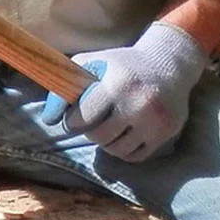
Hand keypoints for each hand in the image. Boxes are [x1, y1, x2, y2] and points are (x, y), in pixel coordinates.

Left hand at [40, 21, 208, 161]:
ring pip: (116, 150)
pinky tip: (126, 133)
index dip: (72, 120)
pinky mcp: (167, 132)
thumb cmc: (124, 64)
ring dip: (107, 142)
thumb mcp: (96, 63)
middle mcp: (138, 103)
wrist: (171, 63)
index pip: (83, 118)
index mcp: (117, 84)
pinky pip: (135, 156)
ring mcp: (154, 121)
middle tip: (92, 122)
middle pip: (98, 137)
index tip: (72, 118)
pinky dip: (126, 149)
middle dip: (90, 131)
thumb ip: (68, 86)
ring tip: (110, 126)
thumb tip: (48, 119)